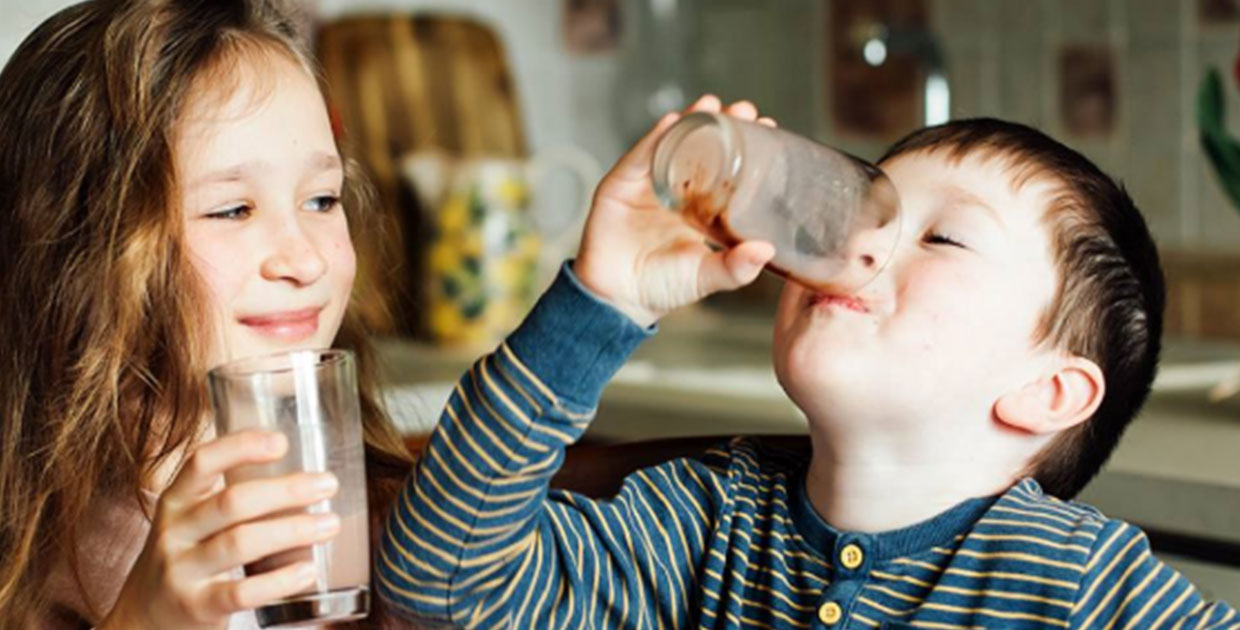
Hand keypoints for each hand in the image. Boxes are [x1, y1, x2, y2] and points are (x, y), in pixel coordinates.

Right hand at [100, 431, 339, 629]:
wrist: (144, 618)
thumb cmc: (186, 557)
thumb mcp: (192, 519)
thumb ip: (231, 497)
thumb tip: (304, 474)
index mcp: (176, 500)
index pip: (202, 462)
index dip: (241, 447)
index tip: (282, 442)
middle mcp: (174, 531)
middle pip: (232, 502)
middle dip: (286, 491)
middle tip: (328, 484)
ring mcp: (182, 570)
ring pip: (239, 543)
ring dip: (292, 531)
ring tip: (330, 524)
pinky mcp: (195, 607)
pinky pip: (241, 592)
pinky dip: (279, 580)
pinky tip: (308, 570)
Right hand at [572, 95, 777, 326]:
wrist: (617, 300)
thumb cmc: (662, 288)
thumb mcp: (707, 276)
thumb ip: (736, 266)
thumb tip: (766, 249)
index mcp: (698, 208)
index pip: (724, 168)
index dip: (743, 147)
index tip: (766, 127)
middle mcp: (673, 190)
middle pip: (699, 148)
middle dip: (721, 125)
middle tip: (745, 110)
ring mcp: (645, 185)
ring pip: (670, 144)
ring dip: (691, 121)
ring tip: (712, 104)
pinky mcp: (620, 186)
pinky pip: (639, 156)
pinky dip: (655, 138)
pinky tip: (672, 121)